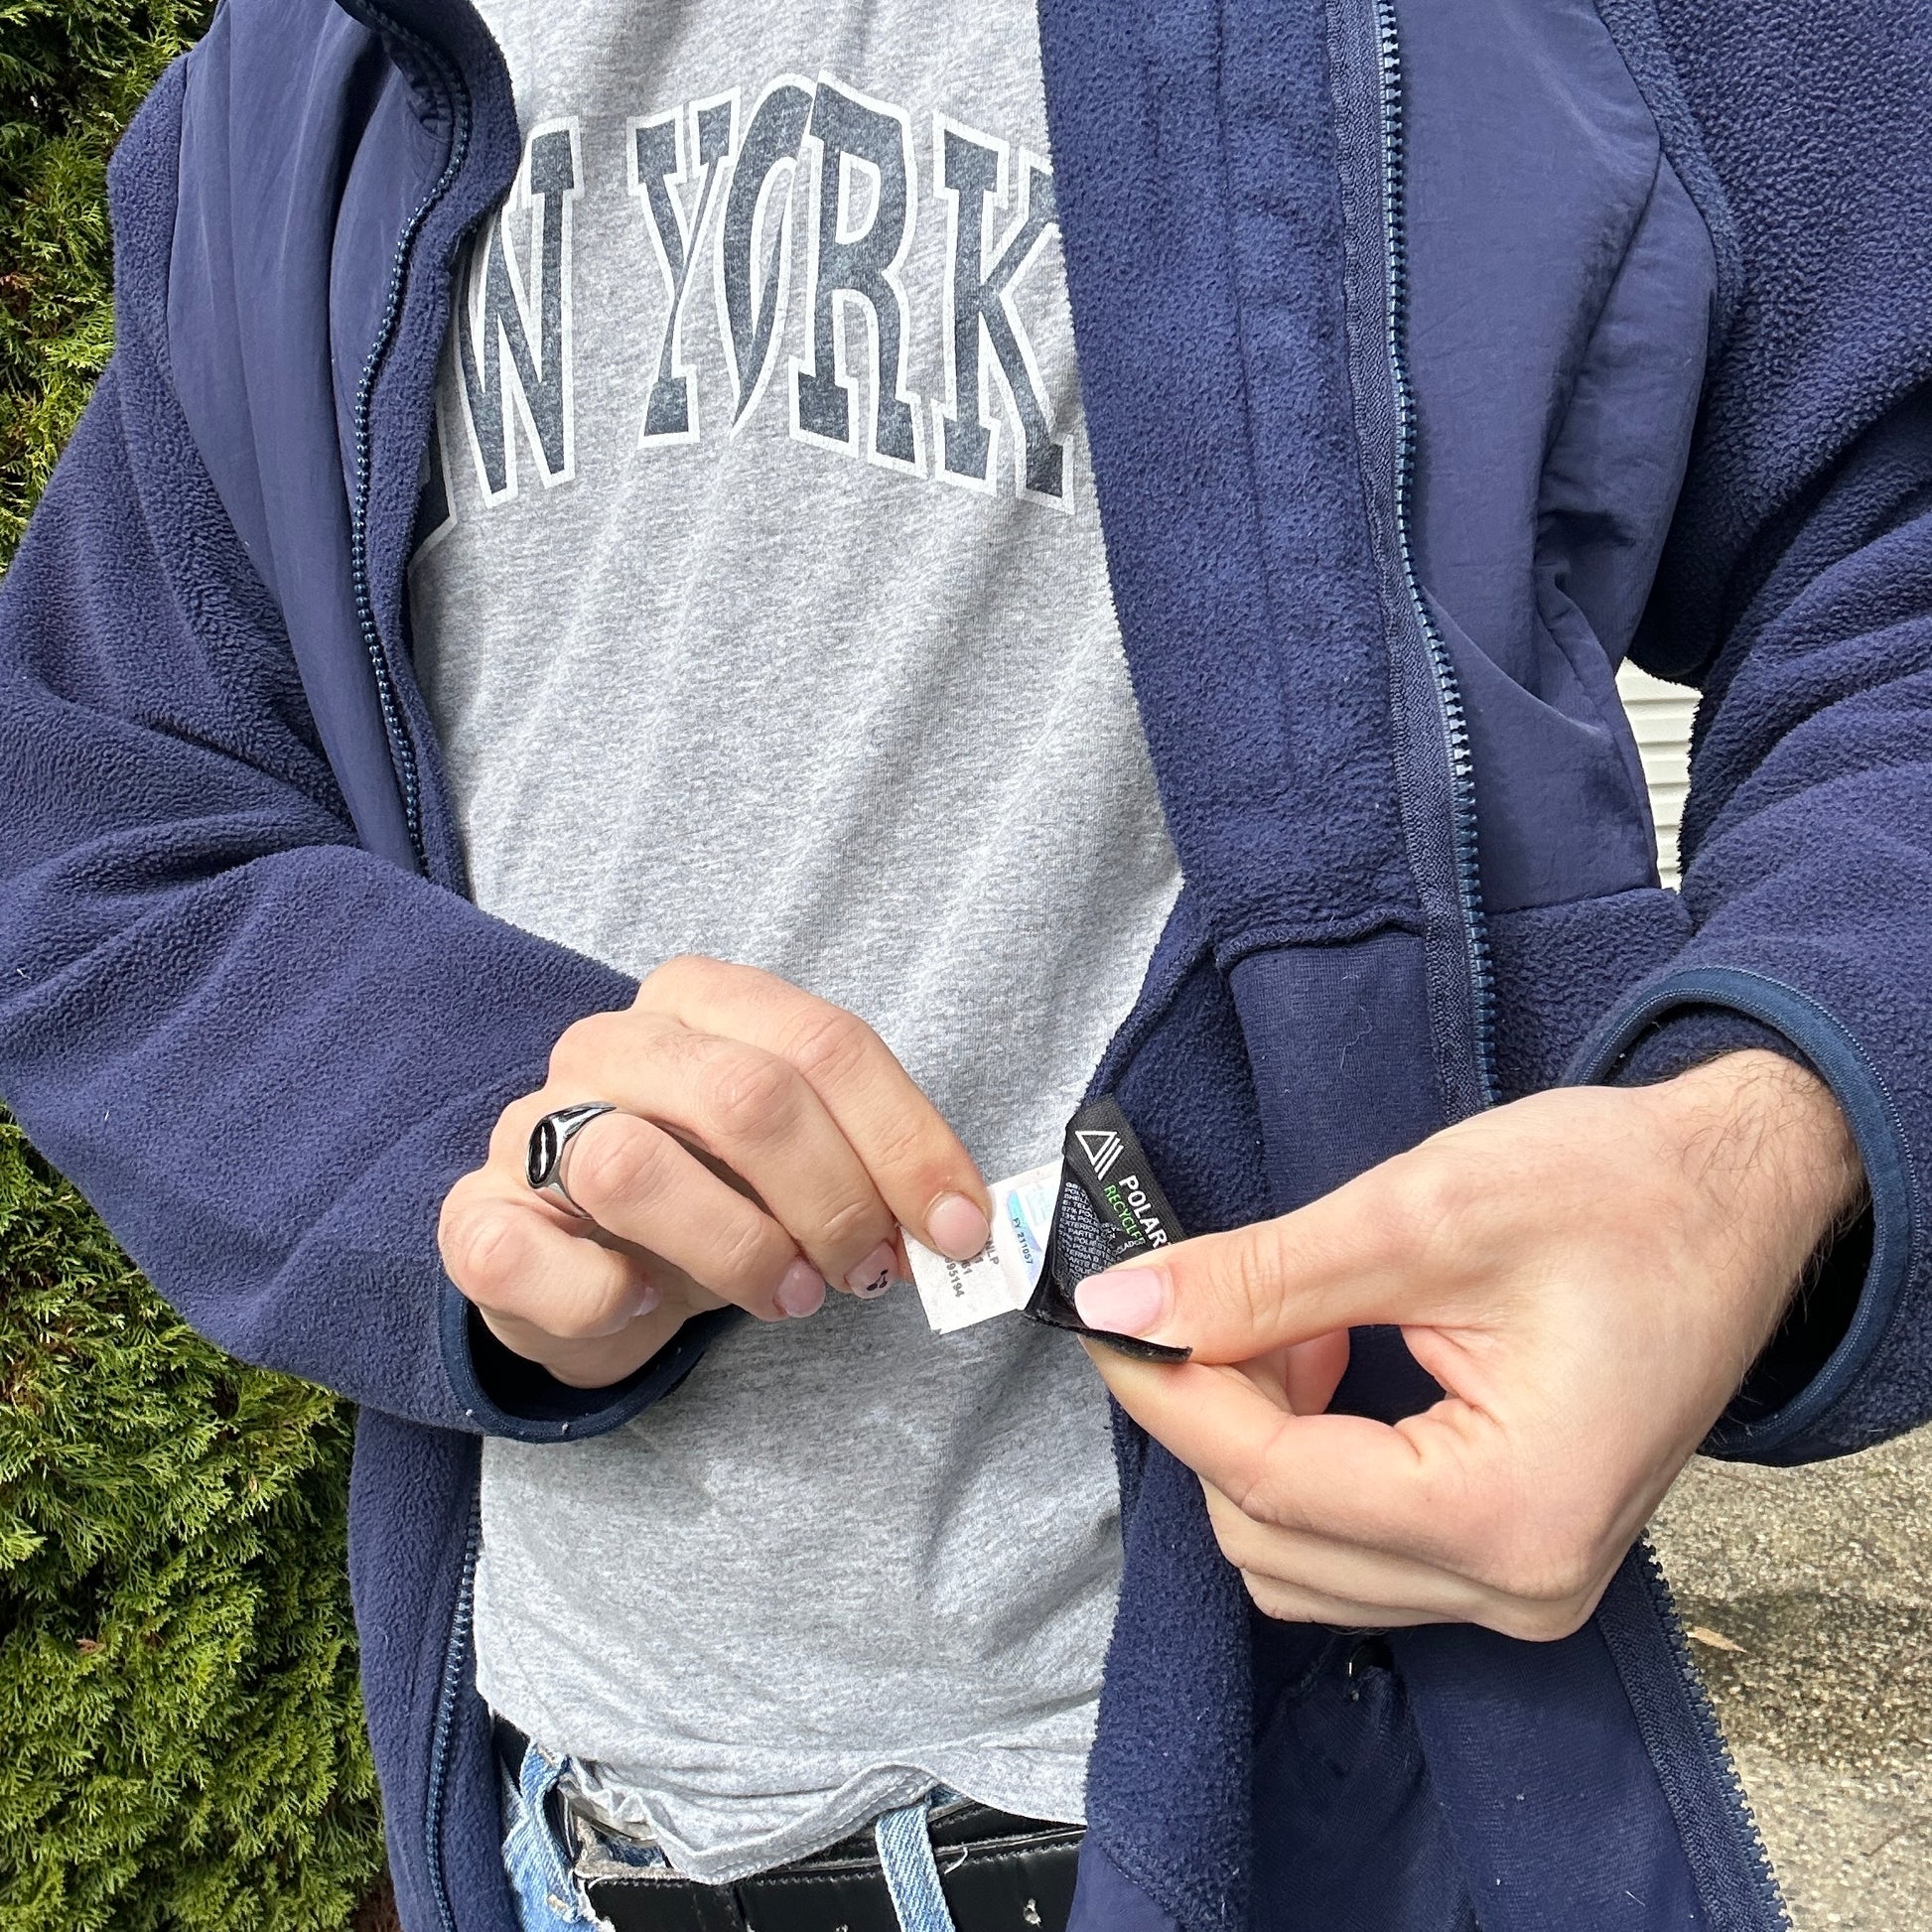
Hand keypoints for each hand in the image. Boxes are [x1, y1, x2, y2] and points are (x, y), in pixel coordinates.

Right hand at [439, 957, 990, 1388]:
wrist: (585, 1269)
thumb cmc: (713, 1198)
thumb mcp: (802, 1165)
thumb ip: (875, 1172)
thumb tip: (961, 1224)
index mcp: (701, 1000)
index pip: (826, 1043)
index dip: (906, 1142)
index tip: (959, 1230)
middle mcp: (613, 1044)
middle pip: (748, 1096)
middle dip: (834, 1200)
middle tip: (866, 1272)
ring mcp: (530, 1125)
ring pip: (635, 1168)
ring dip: (741, 1252)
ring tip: (788, 1296)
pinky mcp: (476, 1218)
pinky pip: (533, 1256)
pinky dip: (607, 1297)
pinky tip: (644, 1303)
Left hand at [1075, 1051, 1862, 1639]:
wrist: (1736, 1194)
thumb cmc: (1618, 1191)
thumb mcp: (1421, 1215)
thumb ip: (1259, 1276)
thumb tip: (1123, 1307)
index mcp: (1513, 1512)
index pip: (1270, 1482)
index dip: (1168, 1395)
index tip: (1107, 1318)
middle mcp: (1519, 1584)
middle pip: (1271, 1537)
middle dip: (1219, 1412)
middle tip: (1234, 1293)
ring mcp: (1518, 1584)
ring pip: (1296, 1556)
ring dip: (1259, 1437)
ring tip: (1302, 1317)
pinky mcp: (1508, 1557)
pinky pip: (1348, 1544)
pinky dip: (1303, 1458)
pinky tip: (1328, 1355)